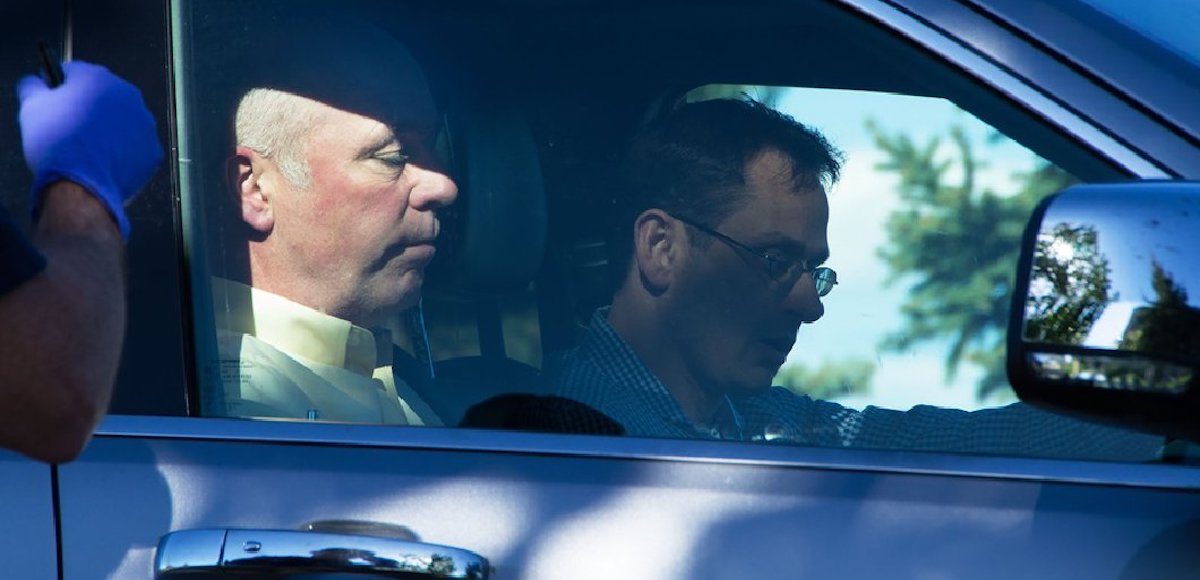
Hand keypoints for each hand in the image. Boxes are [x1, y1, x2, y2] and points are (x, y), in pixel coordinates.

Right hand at [18, 61, 163, 239]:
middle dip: (86, 108)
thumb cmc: (55, 142)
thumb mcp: (31, 105)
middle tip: (68, 129)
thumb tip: (37, 81)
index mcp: (98, 78)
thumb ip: (33, 85)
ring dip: (108, 130)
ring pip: (122, 122)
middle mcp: (128, 95)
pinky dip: (123, 154)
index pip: (74, 73)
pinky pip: (136, 148)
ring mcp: (146, 124)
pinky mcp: (153, 151)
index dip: (58, 86)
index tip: (51, 100)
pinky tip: (105, 162)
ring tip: (87, 149)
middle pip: (102, 97)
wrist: (82, 185)